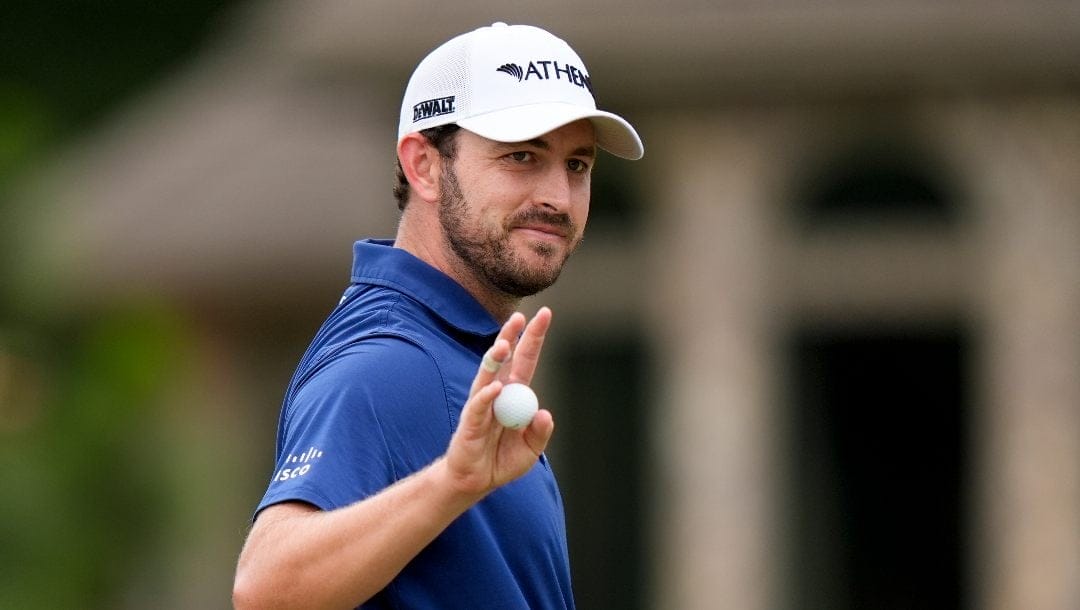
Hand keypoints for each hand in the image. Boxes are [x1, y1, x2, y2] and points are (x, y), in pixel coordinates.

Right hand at [445, 307, 554, 495]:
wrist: (477, 481)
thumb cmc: (503, 461)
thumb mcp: (531, 450)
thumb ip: (540, 432)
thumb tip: (544, 413)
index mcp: (515, 395)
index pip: (526, 360)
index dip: (533, 338)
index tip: (544, 314)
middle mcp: (498, 393)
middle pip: (505, 359)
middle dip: (511, 337)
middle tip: (519, 317)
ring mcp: (482, 405)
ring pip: (488, 375)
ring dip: (495, 360)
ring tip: (503, 345)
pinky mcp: (470, 421)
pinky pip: (479, 405)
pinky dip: (487, 397)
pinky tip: (495, 389)